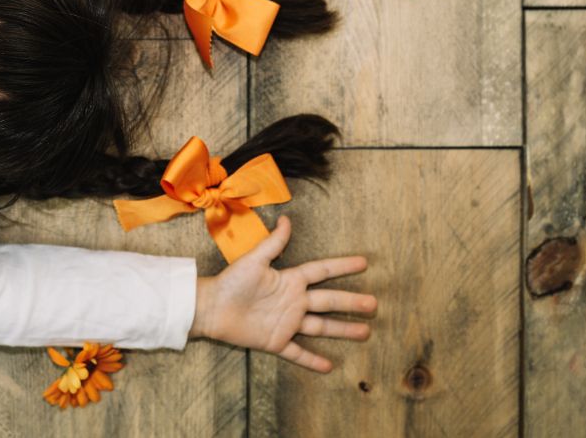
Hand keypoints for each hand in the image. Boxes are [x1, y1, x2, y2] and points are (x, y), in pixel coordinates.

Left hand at [189, 216, 375, 372]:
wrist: (211, 307)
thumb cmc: (231, 281)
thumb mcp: (254, 260)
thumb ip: (274, 243)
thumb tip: (286, 219)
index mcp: (290, 280)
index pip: (322, 272)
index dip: (342, 267)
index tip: (363, 262)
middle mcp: (293, 301)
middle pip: (329, 301)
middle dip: (351, 303)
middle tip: (374, 305)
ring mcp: (287, 323)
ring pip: (321, 327)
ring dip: (342, 330)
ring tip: (365, 332)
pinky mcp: (276, 341)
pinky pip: (297, 352)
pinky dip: (312, 360)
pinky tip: (329, 366)